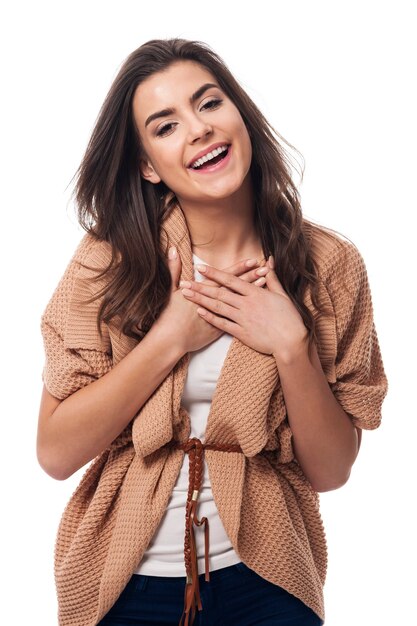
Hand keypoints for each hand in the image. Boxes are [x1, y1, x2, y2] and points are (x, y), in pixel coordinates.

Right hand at [152, 247, 268, 355]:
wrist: (170, 339)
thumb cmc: (169, 315)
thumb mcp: (171, 289)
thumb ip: (174, 268)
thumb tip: (174, 249)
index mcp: (204, 290)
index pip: (226, 276)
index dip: (240, 268)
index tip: (252, 261)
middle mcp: (214, 302)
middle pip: (236, 287)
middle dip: (251, 277)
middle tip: (264, 269)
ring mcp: (218, 316)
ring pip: (238, 302)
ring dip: (251, 293)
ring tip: (264, 285)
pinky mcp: (219, 329)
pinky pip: (237, 318)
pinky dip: (247, 311)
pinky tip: (256, 306)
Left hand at [180, 256, 308, 359]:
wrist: (291, 342)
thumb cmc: (290, 318)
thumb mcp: (282, 294)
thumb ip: (273, 277)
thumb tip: (268, 261)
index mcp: (256, 293)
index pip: (231, 280)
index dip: (215, 273)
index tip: (201, 268)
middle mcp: (247, 304)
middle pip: (219, 293)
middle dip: (200, 287)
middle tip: (184, 282)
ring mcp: (243, 319)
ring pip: (218, 307)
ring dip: (201, 300)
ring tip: (187, 295)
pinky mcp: (242, 333)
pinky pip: (223, 324)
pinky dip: (210, 318)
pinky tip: (200, 312)